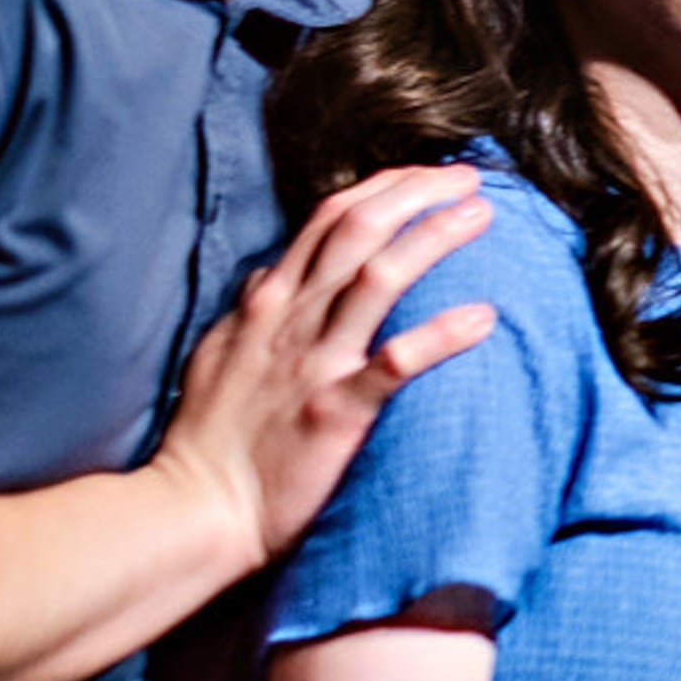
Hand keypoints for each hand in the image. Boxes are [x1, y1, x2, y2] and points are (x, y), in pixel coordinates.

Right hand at [152, 166, 495, 570]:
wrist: (196, 508)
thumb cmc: (211, 436)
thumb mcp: (223, 352)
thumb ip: (254, 307)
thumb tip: (273, 270)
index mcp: (269, 302)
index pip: (329, 219)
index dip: (384, 188)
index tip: (429, 173)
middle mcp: (292, 319)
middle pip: (358, 231)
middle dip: (415, 194)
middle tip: (469, 178)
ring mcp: (314, 362)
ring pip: (378, 278)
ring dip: (432, 239)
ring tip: (482, 216)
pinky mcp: (336, 411)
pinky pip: (394, 364)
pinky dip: (439, 336)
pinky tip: (484, 317)